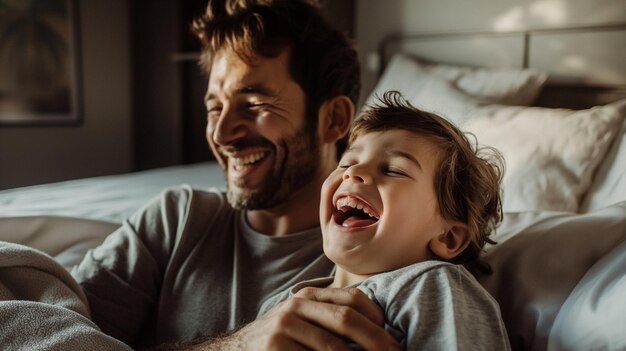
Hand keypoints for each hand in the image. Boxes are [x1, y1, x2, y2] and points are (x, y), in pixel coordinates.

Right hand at [210, 287, 400, 349]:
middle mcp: (295, 306)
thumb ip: (331, 319)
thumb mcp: (303, 321)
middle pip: (346, 320)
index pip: (353, 299)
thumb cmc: (281, 341)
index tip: (394, 339)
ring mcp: (283, 328)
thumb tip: (382, 333)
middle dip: (377, 342)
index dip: (378, 319)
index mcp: (308, 296)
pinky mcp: (275, 350)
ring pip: (334, 349)